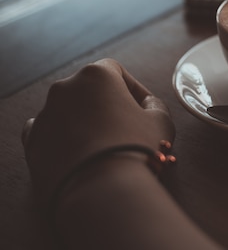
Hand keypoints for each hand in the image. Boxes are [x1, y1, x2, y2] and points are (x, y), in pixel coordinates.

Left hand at [22, 59, 174, 204]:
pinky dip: (62, 138)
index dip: (132, 88)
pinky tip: (79, 152)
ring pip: (68, 111)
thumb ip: (154, 105)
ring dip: (85, 122)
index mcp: (96, 75)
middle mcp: (65, 88)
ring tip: (105, 146)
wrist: (103, 190)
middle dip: (107, 105)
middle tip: (126, 128)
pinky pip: (48, 132)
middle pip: (89, 90)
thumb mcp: (161, 120)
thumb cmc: (137, 147)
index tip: (144, 108)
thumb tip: (147, 105)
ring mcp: (45, 114)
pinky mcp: (32, 142)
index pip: (115, 71)